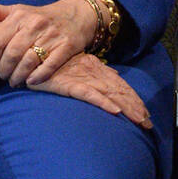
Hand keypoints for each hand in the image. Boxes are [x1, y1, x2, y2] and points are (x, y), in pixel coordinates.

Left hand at [0, 0, 98, 85]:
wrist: (76, 15)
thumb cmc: (40, 16)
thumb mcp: (18, 10)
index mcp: (20, 16)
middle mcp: (35, 24)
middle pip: (13, 53)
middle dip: (4, 70)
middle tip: (2, 77)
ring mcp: (52, 36)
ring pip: (29, 61)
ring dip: (19, 76)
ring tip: (14, 82)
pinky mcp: (66, 46)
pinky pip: (50, 64)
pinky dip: (39, 76)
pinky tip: (31, 82)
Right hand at [25, 51, 152, 129]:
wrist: (30, 55)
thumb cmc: (50, 62)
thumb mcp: (77, 64)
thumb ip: (96, 71)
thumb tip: (116, 76)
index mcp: (95, 67)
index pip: (119, 85)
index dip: (133, 98)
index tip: (144, 113)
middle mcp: (93, 71)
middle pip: (119, 91)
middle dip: (135, 107)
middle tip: (148, 123)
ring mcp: (82, 77)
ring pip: (110, 94)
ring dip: (126, 107)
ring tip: (139, 120)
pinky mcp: (70, 84)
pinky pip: (90, 95)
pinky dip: (103, 103)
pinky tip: (115, 111)